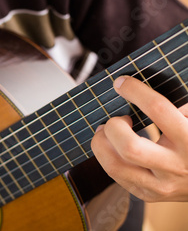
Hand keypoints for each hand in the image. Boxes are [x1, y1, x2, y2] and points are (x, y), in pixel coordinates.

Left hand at [91, 75, 187, 201]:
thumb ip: (176, 105)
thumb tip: (136, 85)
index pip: (158, 109)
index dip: (135, 91)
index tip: (121, 82)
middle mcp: (176, 166)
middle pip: (129, 147)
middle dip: (114, 126)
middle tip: (118, 118)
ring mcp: (161, 185)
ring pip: (114, 165)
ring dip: (101, 143)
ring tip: (108, 131)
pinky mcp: (148, 195)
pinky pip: (115, 175)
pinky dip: (106, 155)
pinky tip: (112, 145)